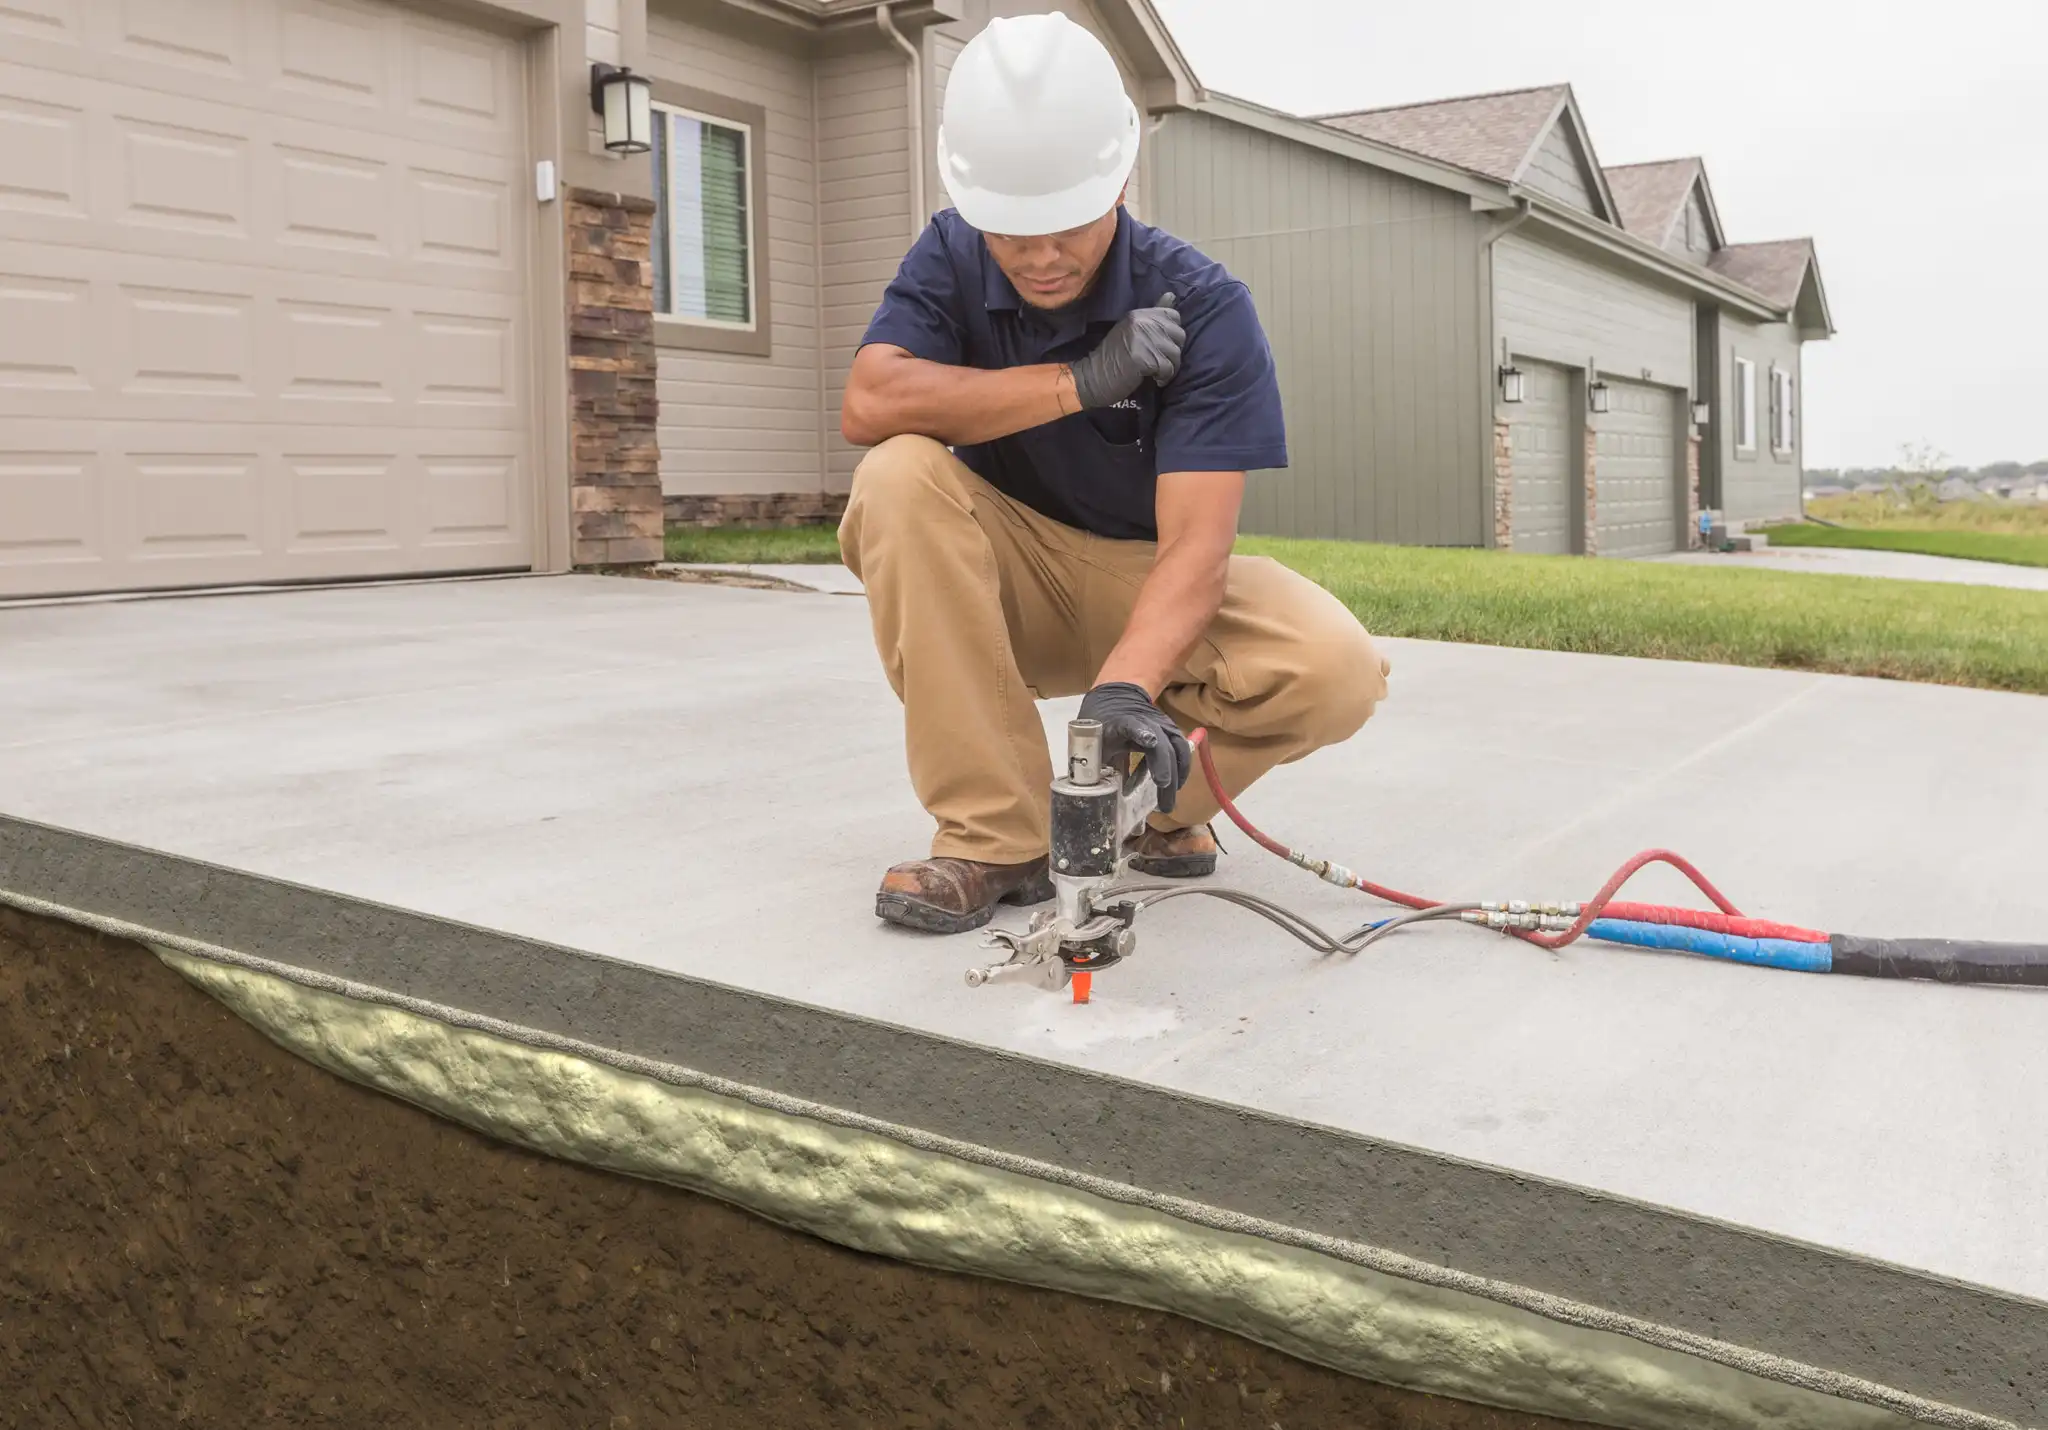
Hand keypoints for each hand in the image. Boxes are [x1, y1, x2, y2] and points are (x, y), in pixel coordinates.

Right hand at [1068, 292, 1183, 409]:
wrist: (1093, 377)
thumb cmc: (1113, 357)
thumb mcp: (1132, 331)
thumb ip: (1153, 316)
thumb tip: (1172, 295)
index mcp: (1138, 314)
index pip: (1173, 315)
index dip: (1173, 333)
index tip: (1162, 346)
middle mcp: (1141, 322)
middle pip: (1178, 334)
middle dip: (1173, 352)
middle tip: (1161, 363)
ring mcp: (1142, 339)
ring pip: (1175, 353)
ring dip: (1170, 367)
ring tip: (1157, 373)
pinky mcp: (1143, 358)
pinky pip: (1167, 368)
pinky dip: (1164, 378)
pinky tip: (1155, 380)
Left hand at [1076, 682, 1191, 814]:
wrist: (1118, 699)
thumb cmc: (1103, 725)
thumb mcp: (1094, 741)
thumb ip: (1094, 762)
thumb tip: (1093, 793)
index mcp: (1123, 721)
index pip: (1132, 725)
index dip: (1141, 733)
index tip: (1149, 742)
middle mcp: (1148, 721)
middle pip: (1161, 744)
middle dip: (1164, 771)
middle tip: (1163, 802)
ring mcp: (1163, 725)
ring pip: (1176, 749)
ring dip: (1176, 776)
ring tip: (1168, 802)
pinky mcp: (1172, 732)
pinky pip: (1181, 750)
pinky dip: (1181, 769)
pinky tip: (1176, 787)